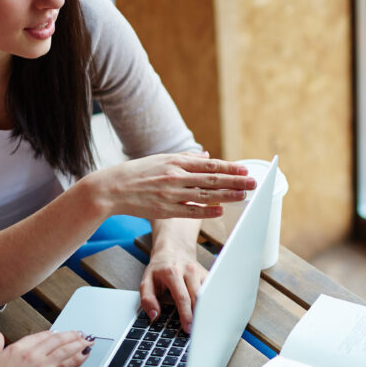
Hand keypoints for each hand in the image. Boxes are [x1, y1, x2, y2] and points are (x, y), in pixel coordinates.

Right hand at [0, 330, 91, 366]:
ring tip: (87, 341)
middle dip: (70, 336)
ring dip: (78, 344)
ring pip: (64, 350)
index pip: (40, 336)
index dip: (52, 334)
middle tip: (79, 334)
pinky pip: (67, 366)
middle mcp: (30, 354)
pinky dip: (78, 358)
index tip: (60, 334)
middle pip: (56, 340)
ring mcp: (40, 366)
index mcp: (16, 349)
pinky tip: (85, 354)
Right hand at [85, 152, 254, 219]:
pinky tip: (220, 210)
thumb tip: (206, 155)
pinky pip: (190, 211)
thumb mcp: (161, 159)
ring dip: (227, 195)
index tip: (246, 169)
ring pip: (205, 195)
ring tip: (244, 196)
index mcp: (176, 162)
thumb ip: (186, 158)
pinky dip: (206, 210)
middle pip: (212, 179)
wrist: (111, 188)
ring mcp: (171, 193)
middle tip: (254, 183)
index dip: (230, 167)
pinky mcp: (165, 209)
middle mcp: (176, 176)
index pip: (210, 165)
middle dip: (235, 181)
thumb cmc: (137, 172)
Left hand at [140, 246, 206, 332]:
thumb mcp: (146, 281)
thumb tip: (154, 315)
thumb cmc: (160, 268)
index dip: (186, 314)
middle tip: (197, 331)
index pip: (182, 297)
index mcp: (173, 273)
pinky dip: (211, 303)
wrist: (173, 248)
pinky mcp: (208, 275)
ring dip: (206, 310)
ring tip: (204, 325)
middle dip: (199, 316)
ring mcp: (200, 272)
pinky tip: (209, 314)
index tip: (188, 328)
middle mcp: (189, 271)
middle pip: (198, 297)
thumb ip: (147, 299)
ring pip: (208, 294)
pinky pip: (212, 290)